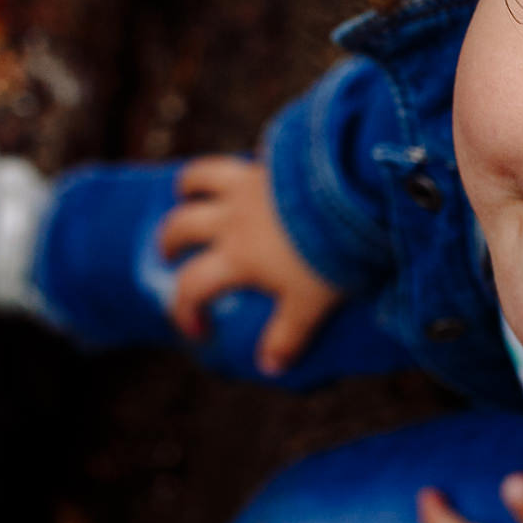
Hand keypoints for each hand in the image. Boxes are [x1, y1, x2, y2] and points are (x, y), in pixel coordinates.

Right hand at [156, 155, 342, 374]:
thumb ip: (287, 335)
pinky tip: (253, 164)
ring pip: (200, 178)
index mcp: (237, 256)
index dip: (184, 312)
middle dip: (169, 242)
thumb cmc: (332, 254)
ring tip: (185, 195)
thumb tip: (268, 367)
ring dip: (188, 188)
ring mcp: (249, 183)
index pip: (192, 287)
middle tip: (170, 254)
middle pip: (181, 226)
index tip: (198, 330)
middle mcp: (233, 218)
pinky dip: (240, 162)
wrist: (352, 192)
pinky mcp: (272, 157)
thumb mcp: (311, 304)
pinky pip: (244, 155)